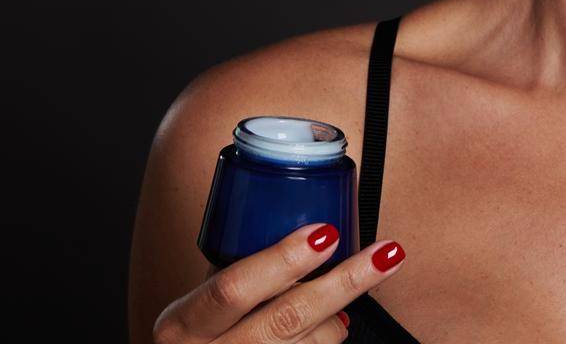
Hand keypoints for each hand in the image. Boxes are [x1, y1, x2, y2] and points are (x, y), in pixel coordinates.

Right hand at [152, 223, 405, 343]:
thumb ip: (232, 281)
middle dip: (342, 283)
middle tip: (384, 254)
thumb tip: (298, 235)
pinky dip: (327, 337)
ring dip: (338, 318)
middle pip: (286, 319)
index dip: (280, 261)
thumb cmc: (191, 343)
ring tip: (350, 294)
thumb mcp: (192, 312)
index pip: (232, 289)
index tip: (325, 233)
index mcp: (182, 325)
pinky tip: (335, 324)